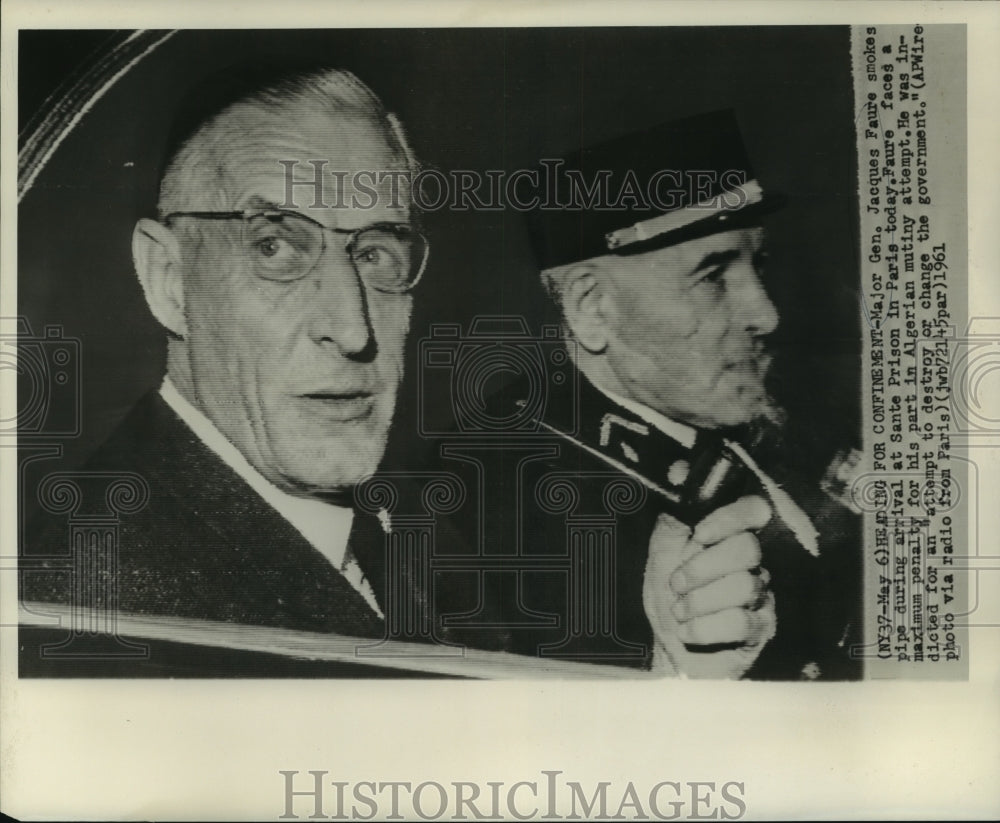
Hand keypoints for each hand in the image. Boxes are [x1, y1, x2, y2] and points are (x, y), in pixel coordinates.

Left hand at [642, 496, 776, 678]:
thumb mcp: (662, 552)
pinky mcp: (759, 633)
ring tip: (680, 611)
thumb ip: (673, 516)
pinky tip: (688, 631)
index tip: (699, 534)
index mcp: (730, 540)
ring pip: (745, 587)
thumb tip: (678, 470)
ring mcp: (761, 600)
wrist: (664, 648)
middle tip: (677, 584)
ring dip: (699, 601)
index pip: (754, 510)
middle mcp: (754, 566)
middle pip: (748, 549)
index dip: (730, 518)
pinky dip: (704, 628)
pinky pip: (740, 623)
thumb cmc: (668, 598)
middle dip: (703, 567)